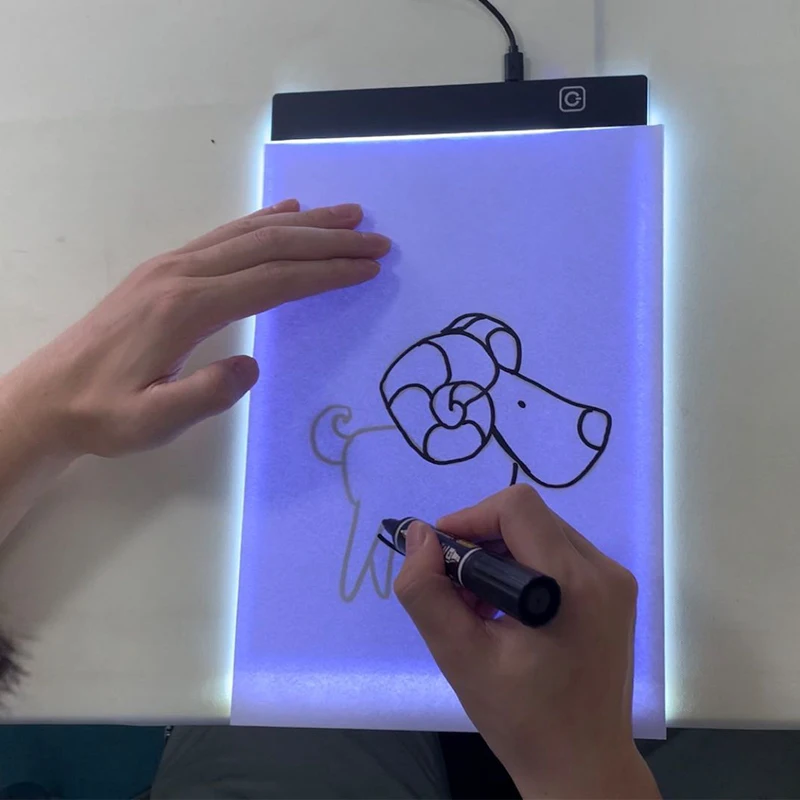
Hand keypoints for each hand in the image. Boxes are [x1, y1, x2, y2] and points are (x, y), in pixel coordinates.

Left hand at [4, 199, 388, 457]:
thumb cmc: (103, 414)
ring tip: (348, 216)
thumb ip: (202, 395)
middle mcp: (182, 272)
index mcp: (186, 307)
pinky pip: (224, 235)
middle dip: (328, 240)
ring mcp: (172, 265)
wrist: (50, 395)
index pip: (272, 280)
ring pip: (249, 232)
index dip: (324, 273)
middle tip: (375, 239)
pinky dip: (263, 220)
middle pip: (269, 244)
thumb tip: (252, 366)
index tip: (366, 268)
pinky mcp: (166, 268)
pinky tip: (287, 213)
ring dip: (304, 223)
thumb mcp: (148, 421)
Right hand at [394, 485, 658, 798]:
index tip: (443, 557)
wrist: (583, 767)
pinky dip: (526, 568)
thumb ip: (427, 591)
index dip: (470, 519)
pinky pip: (560, 555)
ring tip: (479, 606)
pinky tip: (508, 611)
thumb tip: (419, 536)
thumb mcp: (459, 656)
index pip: (516, 507)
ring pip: (543, 533)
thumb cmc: (521, 718)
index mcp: (572, 582)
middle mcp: (602, 570)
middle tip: (456, 590)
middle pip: (529, 518)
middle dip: (482, 542)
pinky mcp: (615, 594)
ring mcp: (614, 581)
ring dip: (502, 555)